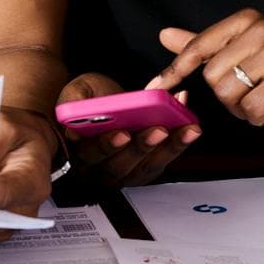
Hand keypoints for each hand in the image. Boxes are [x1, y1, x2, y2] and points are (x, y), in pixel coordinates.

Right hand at [58, 72, 201, 186]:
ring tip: (186, 129)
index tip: (123, 133)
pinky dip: (179, 145)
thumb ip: (73, 102)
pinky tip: (190, 127)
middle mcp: (100, 168)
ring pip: (145, 168)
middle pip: (120, 166)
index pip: (91, 154)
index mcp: (79, 151)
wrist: (104, 100)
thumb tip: (73, 127)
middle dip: (142, 147)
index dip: (107, 145)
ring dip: (169, 149)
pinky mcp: (144, 169)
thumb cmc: (90, 98)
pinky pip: (162, 162)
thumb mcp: (76, 91)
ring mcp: (124, 172)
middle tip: (159, 129)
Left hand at [146, 11, 263, 133]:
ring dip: (244, 107)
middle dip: (228, 94)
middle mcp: (261, 31)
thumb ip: (205, 45)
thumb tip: (165, 35)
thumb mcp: (244, 52)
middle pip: (212, 77)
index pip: (199, 46)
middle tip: (254, 89)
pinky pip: (250, 111)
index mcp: (247, 20)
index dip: (175, 70)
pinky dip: (260, 117)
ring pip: (228, 95)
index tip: (155, 87)